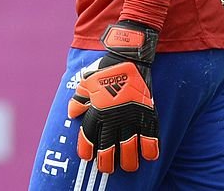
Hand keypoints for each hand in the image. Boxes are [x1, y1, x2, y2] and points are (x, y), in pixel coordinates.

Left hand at [68, 21, 159, 172]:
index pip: (88, 137)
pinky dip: (151, 147)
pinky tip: (150, 156)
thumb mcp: (87, 81)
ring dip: (129, 160)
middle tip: (108, 168)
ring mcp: (131, 115)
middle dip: (107, 161)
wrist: (129, 55)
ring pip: (130, 146)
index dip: (87, 149)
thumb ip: (79, 99)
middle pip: (109, 147)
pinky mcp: (146, 111)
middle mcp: (113, 116)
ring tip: (129, 167)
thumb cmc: (106, 68)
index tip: (88, 156)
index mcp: (97, 110)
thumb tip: (72, 114)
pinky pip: (150, 134)